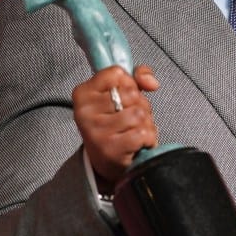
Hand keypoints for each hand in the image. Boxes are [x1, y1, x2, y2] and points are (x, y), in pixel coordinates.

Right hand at [73, 65, 159, 192]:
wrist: (108, 162)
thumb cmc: (115, 124)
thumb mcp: (120, 95)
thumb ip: (136, 77)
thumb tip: (151, 83)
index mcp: (83, 93)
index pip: (117, 73)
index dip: (129, 84)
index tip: (122, 98)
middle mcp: (85, 111)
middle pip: (131, 93)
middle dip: (140, 105)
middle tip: (130, 119)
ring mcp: (96, 131)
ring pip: (139, 113)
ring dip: (145, 123)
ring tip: (134, 131)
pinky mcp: (110, 149)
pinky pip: (143, 133)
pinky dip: (148, 138)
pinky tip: (137, 144)